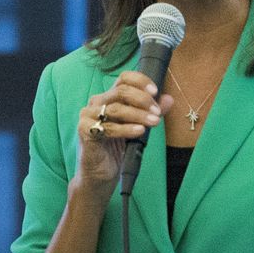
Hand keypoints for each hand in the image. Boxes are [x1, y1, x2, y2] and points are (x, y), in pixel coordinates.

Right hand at [76, 70, 172, 188]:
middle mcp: (97, 102)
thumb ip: (150, 112)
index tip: (156, 91)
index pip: (123, 78)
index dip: (140, 81)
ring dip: (138, 115)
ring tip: (154, 122)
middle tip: (157, 113)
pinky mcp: (84, 130)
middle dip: (143, 100)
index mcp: (109, 97)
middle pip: (121, 91)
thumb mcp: (137, 127)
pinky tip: (139, 131)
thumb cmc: (117, 148)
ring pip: (116, 109)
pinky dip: (126, 129)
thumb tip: (169, 99)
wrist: (101, 173)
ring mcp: (88, 115)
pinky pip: (108, 127)